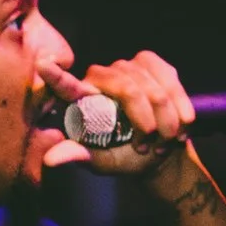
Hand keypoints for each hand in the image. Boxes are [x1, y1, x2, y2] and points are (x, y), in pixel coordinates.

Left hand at [36, 51, 193, 178]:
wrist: (160, 150)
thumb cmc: (125, 157)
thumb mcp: (101, 162)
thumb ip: (78, 156)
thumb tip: (50, 160)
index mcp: (82, 100)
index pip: (66, 87)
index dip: (56, 76)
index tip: (43, 65)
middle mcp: (101, 77)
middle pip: (128, 89)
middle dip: (146, 122)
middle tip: (149, 148)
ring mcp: (126, 66)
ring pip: (154, 89)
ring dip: (167, 121)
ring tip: (165, 141)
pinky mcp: (151, 63)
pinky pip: (170, 82)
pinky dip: (180, 107)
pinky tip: (182, 123)